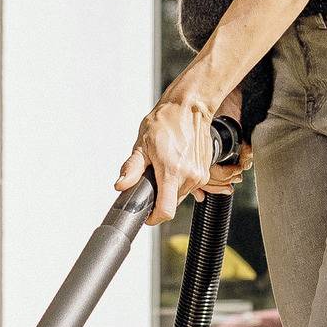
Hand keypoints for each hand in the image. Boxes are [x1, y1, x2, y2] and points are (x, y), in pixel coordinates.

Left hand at [113, 83, 252, 227]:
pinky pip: (189, 187)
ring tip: (164, 166)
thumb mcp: (142, 145)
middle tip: (151, 178)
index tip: (147, 215)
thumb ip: (132, 169)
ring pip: (180, 196)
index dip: (154, 218)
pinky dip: (179, 182)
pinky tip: (174, 166)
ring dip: (169, 188)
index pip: (166, 211)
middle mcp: (190, 176)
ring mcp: (200, 175)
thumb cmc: (166, 122)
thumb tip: (121, 185)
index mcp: (172, 172)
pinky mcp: (205, 172)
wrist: (189, 109)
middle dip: (159, 197)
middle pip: (171, 204)